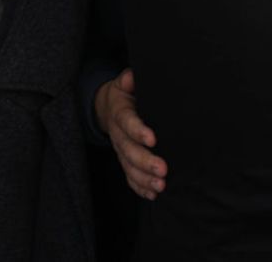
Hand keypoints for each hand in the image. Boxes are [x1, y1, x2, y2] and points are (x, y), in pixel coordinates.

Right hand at [95, 68, 167, 199]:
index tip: (153, 139)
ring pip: (129, 167)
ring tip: (161, 186)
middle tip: (163, 169)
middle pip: (128, 151)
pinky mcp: (124, 161)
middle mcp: (118, 134)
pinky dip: (140, 187)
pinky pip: (129, 177)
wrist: (108, 108)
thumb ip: (129, 80)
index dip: (138, 131)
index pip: (127, 122)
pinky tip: (153, 194)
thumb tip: (132, 77)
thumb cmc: (125, 93)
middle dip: (145, 162)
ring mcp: (120, 150)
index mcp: (119, 113)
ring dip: (144, 179)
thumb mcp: (125, 82)